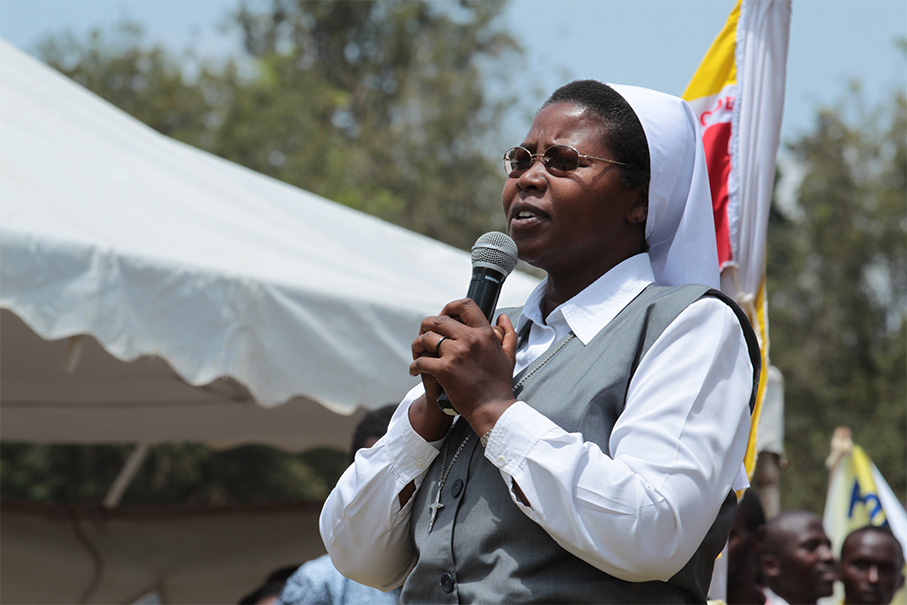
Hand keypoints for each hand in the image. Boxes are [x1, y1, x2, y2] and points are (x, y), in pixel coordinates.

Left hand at [410, 298, 518, 436]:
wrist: (492, 408)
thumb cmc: (499, 384)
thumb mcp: (508, 355)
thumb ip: (508, 334)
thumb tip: (503, 318)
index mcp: (484, 333)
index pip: (465, 306)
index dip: (450, 306)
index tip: (444, 314)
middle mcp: (470, 339)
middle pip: (439, 320)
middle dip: (427, 325)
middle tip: (425, 335)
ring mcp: (456, 354)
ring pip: (426, 338)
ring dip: (418, 344)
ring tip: (418, 352)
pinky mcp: (444, 370)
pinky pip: (421, 360)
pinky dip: (414, 365)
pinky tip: (415, 369)